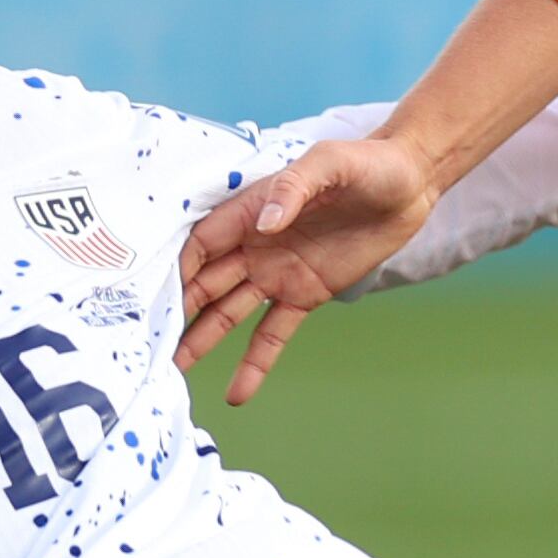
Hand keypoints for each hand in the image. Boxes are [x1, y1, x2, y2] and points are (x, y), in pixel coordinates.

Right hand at [175, 132, 441, 405]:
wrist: (410, 186)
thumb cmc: (365, 163)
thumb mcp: (328, 164)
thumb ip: (292, 190)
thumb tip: (264, 226)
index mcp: (250, 211)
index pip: (202, 245)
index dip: (179, 269)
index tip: (154, 296)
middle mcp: (254, 246)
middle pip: (206, 283)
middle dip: (178, 310)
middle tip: (148, 341)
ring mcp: (277, 274)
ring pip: (229, 312)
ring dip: (202, 339)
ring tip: (173, 369)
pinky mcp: (305, 296)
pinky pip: (273, 334)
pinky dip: (255, 363)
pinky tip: (237, 393)